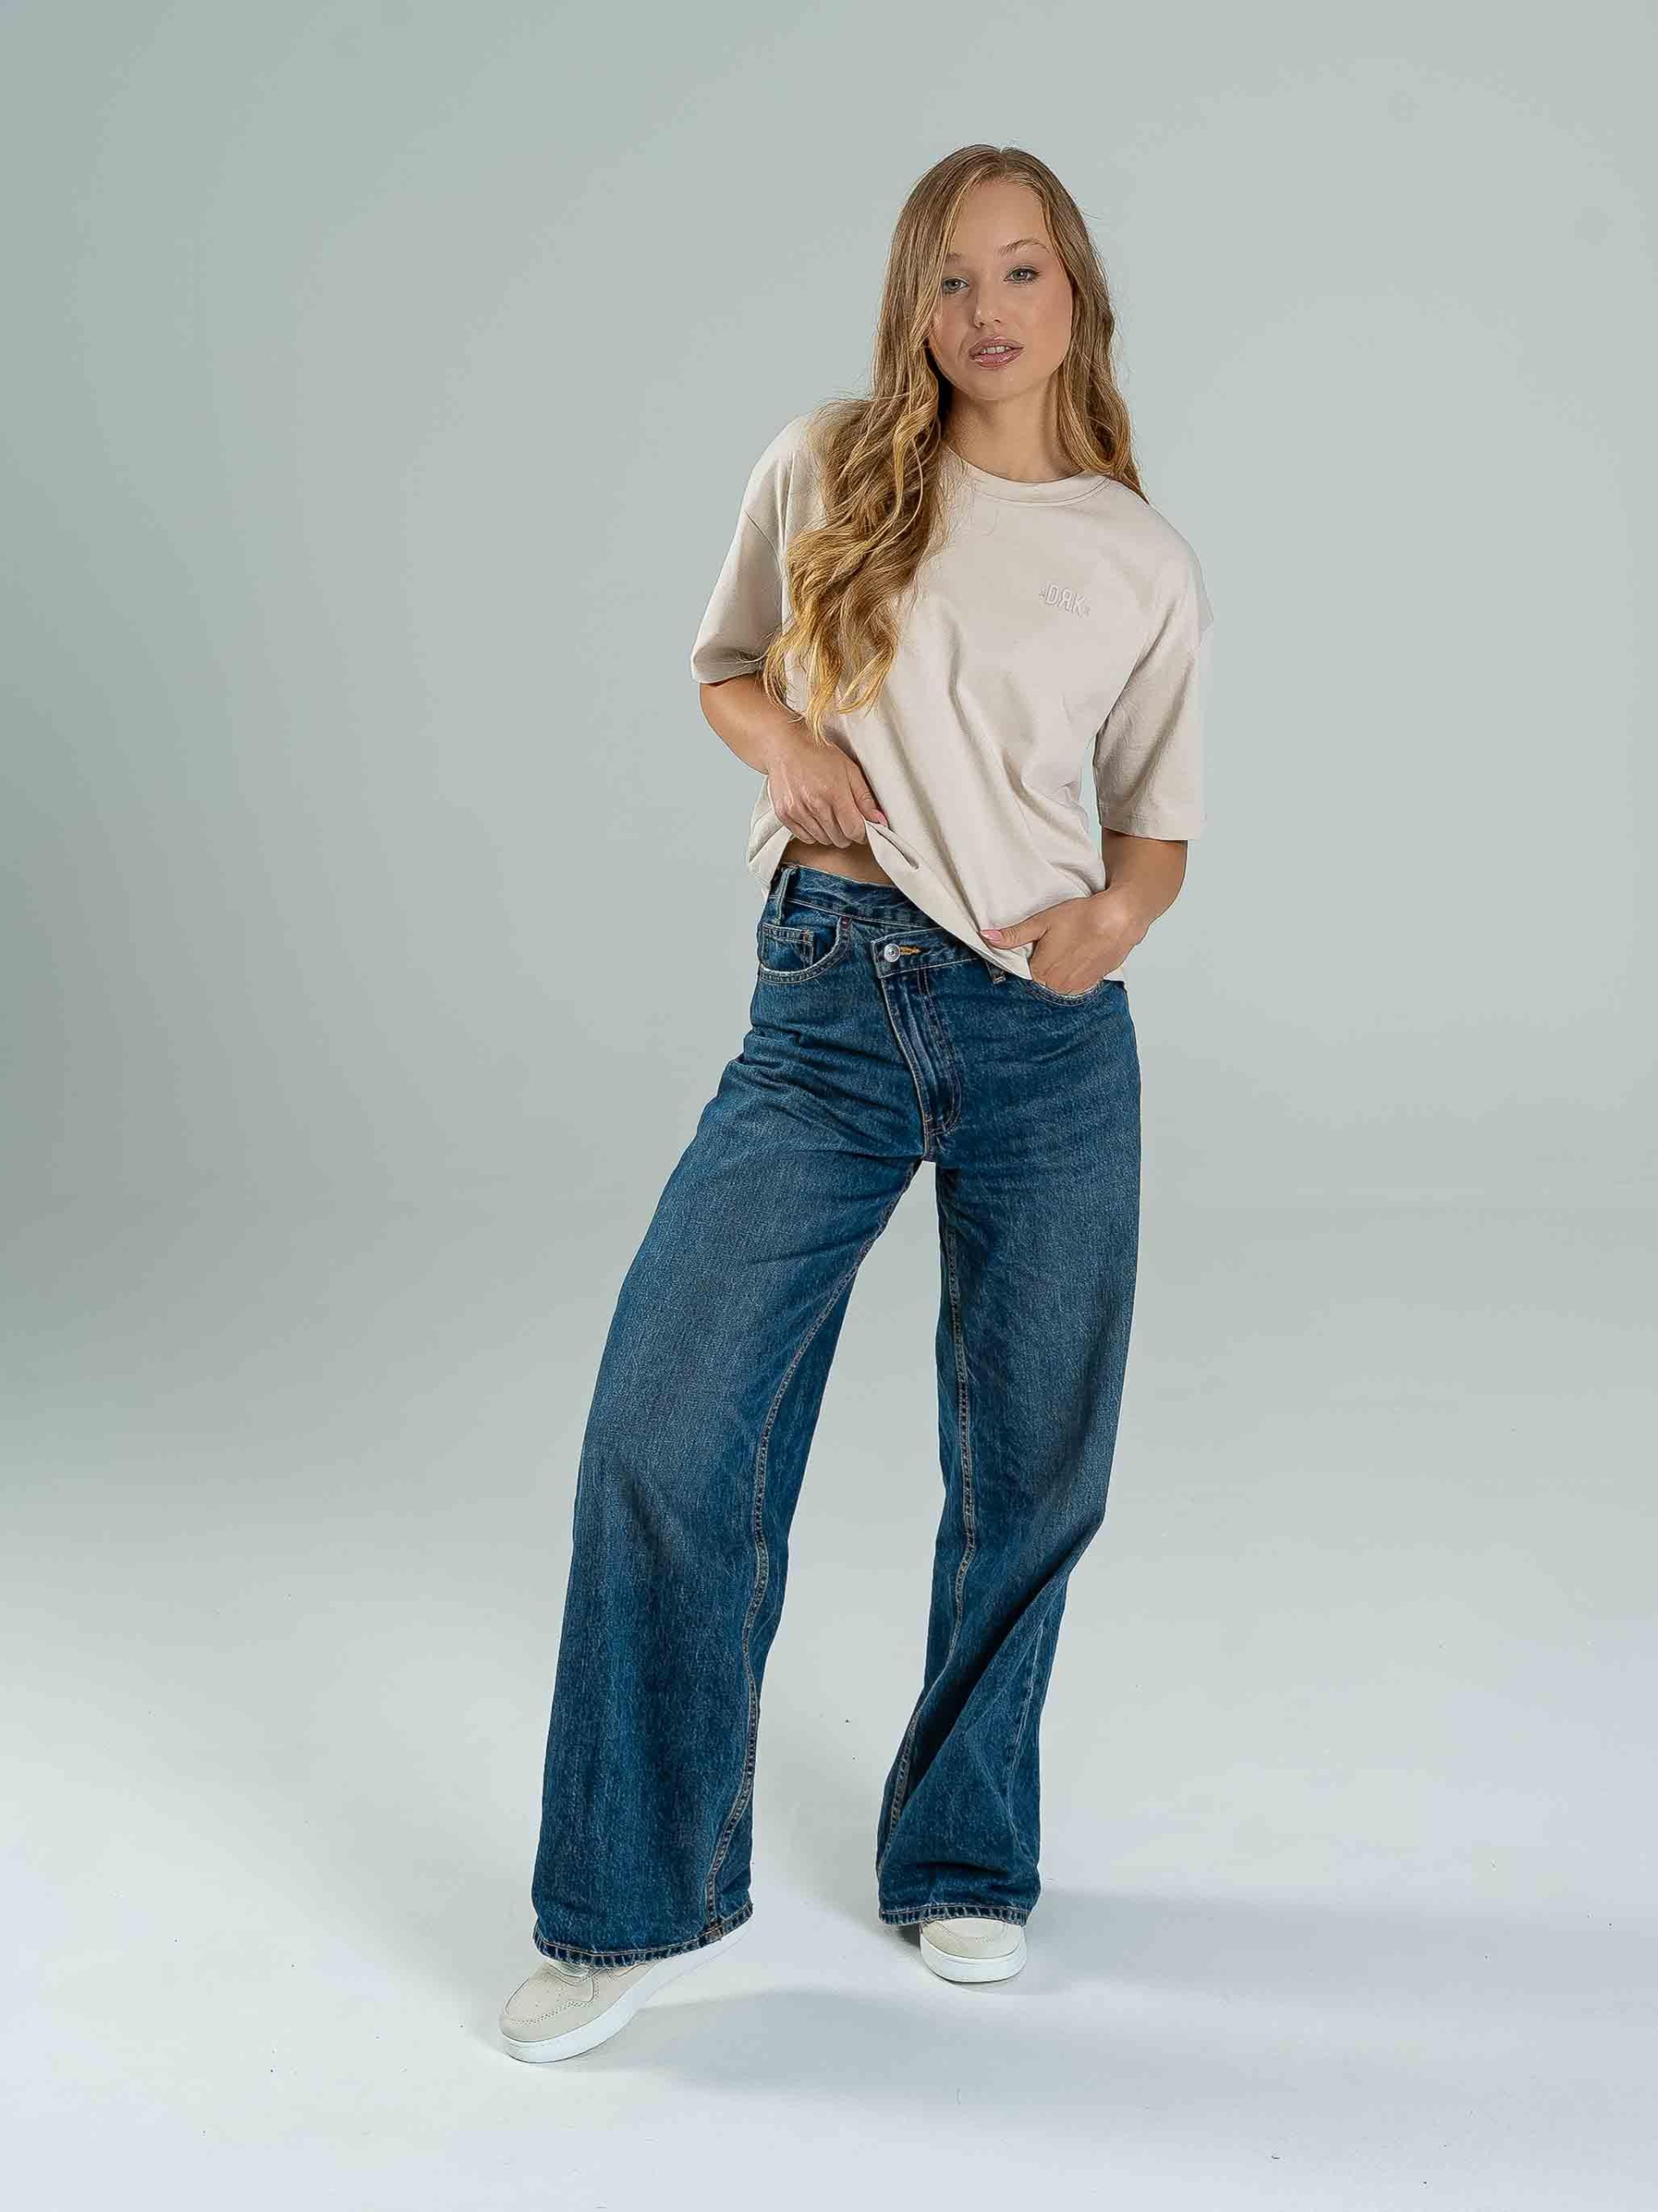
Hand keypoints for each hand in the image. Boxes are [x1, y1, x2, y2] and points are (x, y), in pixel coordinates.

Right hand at [762, 727, 887, 847]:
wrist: (785, 747)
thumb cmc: (818, 754)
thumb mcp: (849, 770)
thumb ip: (865, 798)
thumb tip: (879, 821)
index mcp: (835, 792)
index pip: (854, 831)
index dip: (862, 832)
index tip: (861, 826)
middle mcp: (815, 804)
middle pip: (840, 839)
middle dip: (846, 832)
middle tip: (844, 816)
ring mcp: (797, 811)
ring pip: (823, 840)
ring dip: (830, 832)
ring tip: (827, 812)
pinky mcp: (784, 815)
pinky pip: (806, 837)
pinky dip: (813, 831)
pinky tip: (814, 815)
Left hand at [980, 889, 1147, 993]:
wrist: (1119, 920)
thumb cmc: (1081, 917)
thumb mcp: (1042, 922)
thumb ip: (1014, 935)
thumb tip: (986, 937)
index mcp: (1040, 972)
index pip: (1025, 971)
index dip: (1033, 955)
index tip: (1042, 943)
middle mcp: (1056, 985)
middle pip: (1041, 978)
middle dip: (1045, 963)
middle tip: (1058, 944)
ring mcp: (1075, 988)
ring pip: (1057, 983)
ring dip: (1060, 970)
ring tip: (1070, 949)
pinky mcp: (1091, 985)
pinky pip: (1074, 984)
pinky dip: (1075, 973)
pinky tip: (1080, 956)